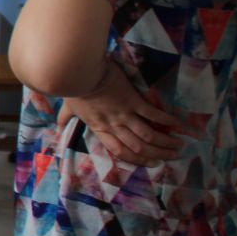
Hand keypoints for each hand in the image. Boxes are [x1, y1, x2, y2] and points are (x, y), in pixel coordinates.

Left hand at [55, 60, 184, 166]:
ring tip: (179, 145)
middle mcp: (113, 126)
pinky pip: (152, 114)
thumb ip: (65, 119)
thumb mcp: (68, 107)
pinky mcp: (132, 100)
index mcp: (100, 129)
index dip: (137, 160)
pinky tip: (178, 124)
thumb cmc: (73, 87)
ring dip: (165, 142)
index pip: (120, 151)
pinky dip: (166, 120)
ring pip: (148, 135)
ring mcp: (123, 114)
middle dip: (157, 154)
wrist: (77, 71)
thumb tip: (57, 127)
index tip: (151, 164)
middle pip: (138, 147)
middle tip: (172, 156)